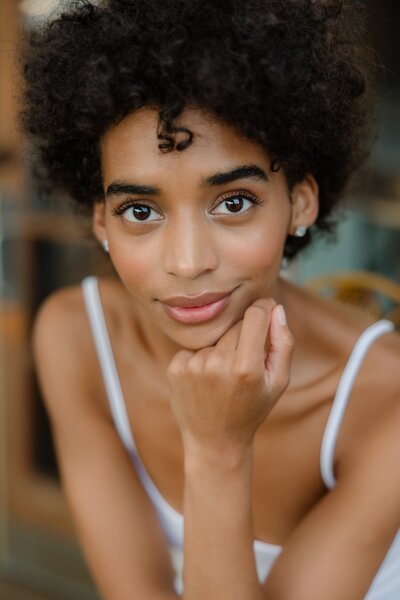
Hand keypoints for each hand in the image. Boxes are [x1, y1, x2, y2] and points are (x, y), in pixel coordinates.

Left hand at [166, 299, 293, 450]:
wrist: (214, 441)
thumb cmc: (251, 409)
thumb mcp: (278, 382)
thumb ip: (283, 343)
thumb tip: (276, 309)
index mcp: (246, 368)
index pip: (255, 314)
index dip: (264, 308)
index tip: (267, 308)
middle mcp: (217, 364)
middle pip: (235, 325)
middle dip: (244, 337)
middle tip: (245, 363)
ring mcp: (193, 366)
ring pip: (215, 337)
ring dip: (222, 349)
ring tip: (223, 377)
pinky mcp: (175, 368)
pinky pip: (195, 348)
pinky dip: (202, 358)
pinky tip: (206, 381)